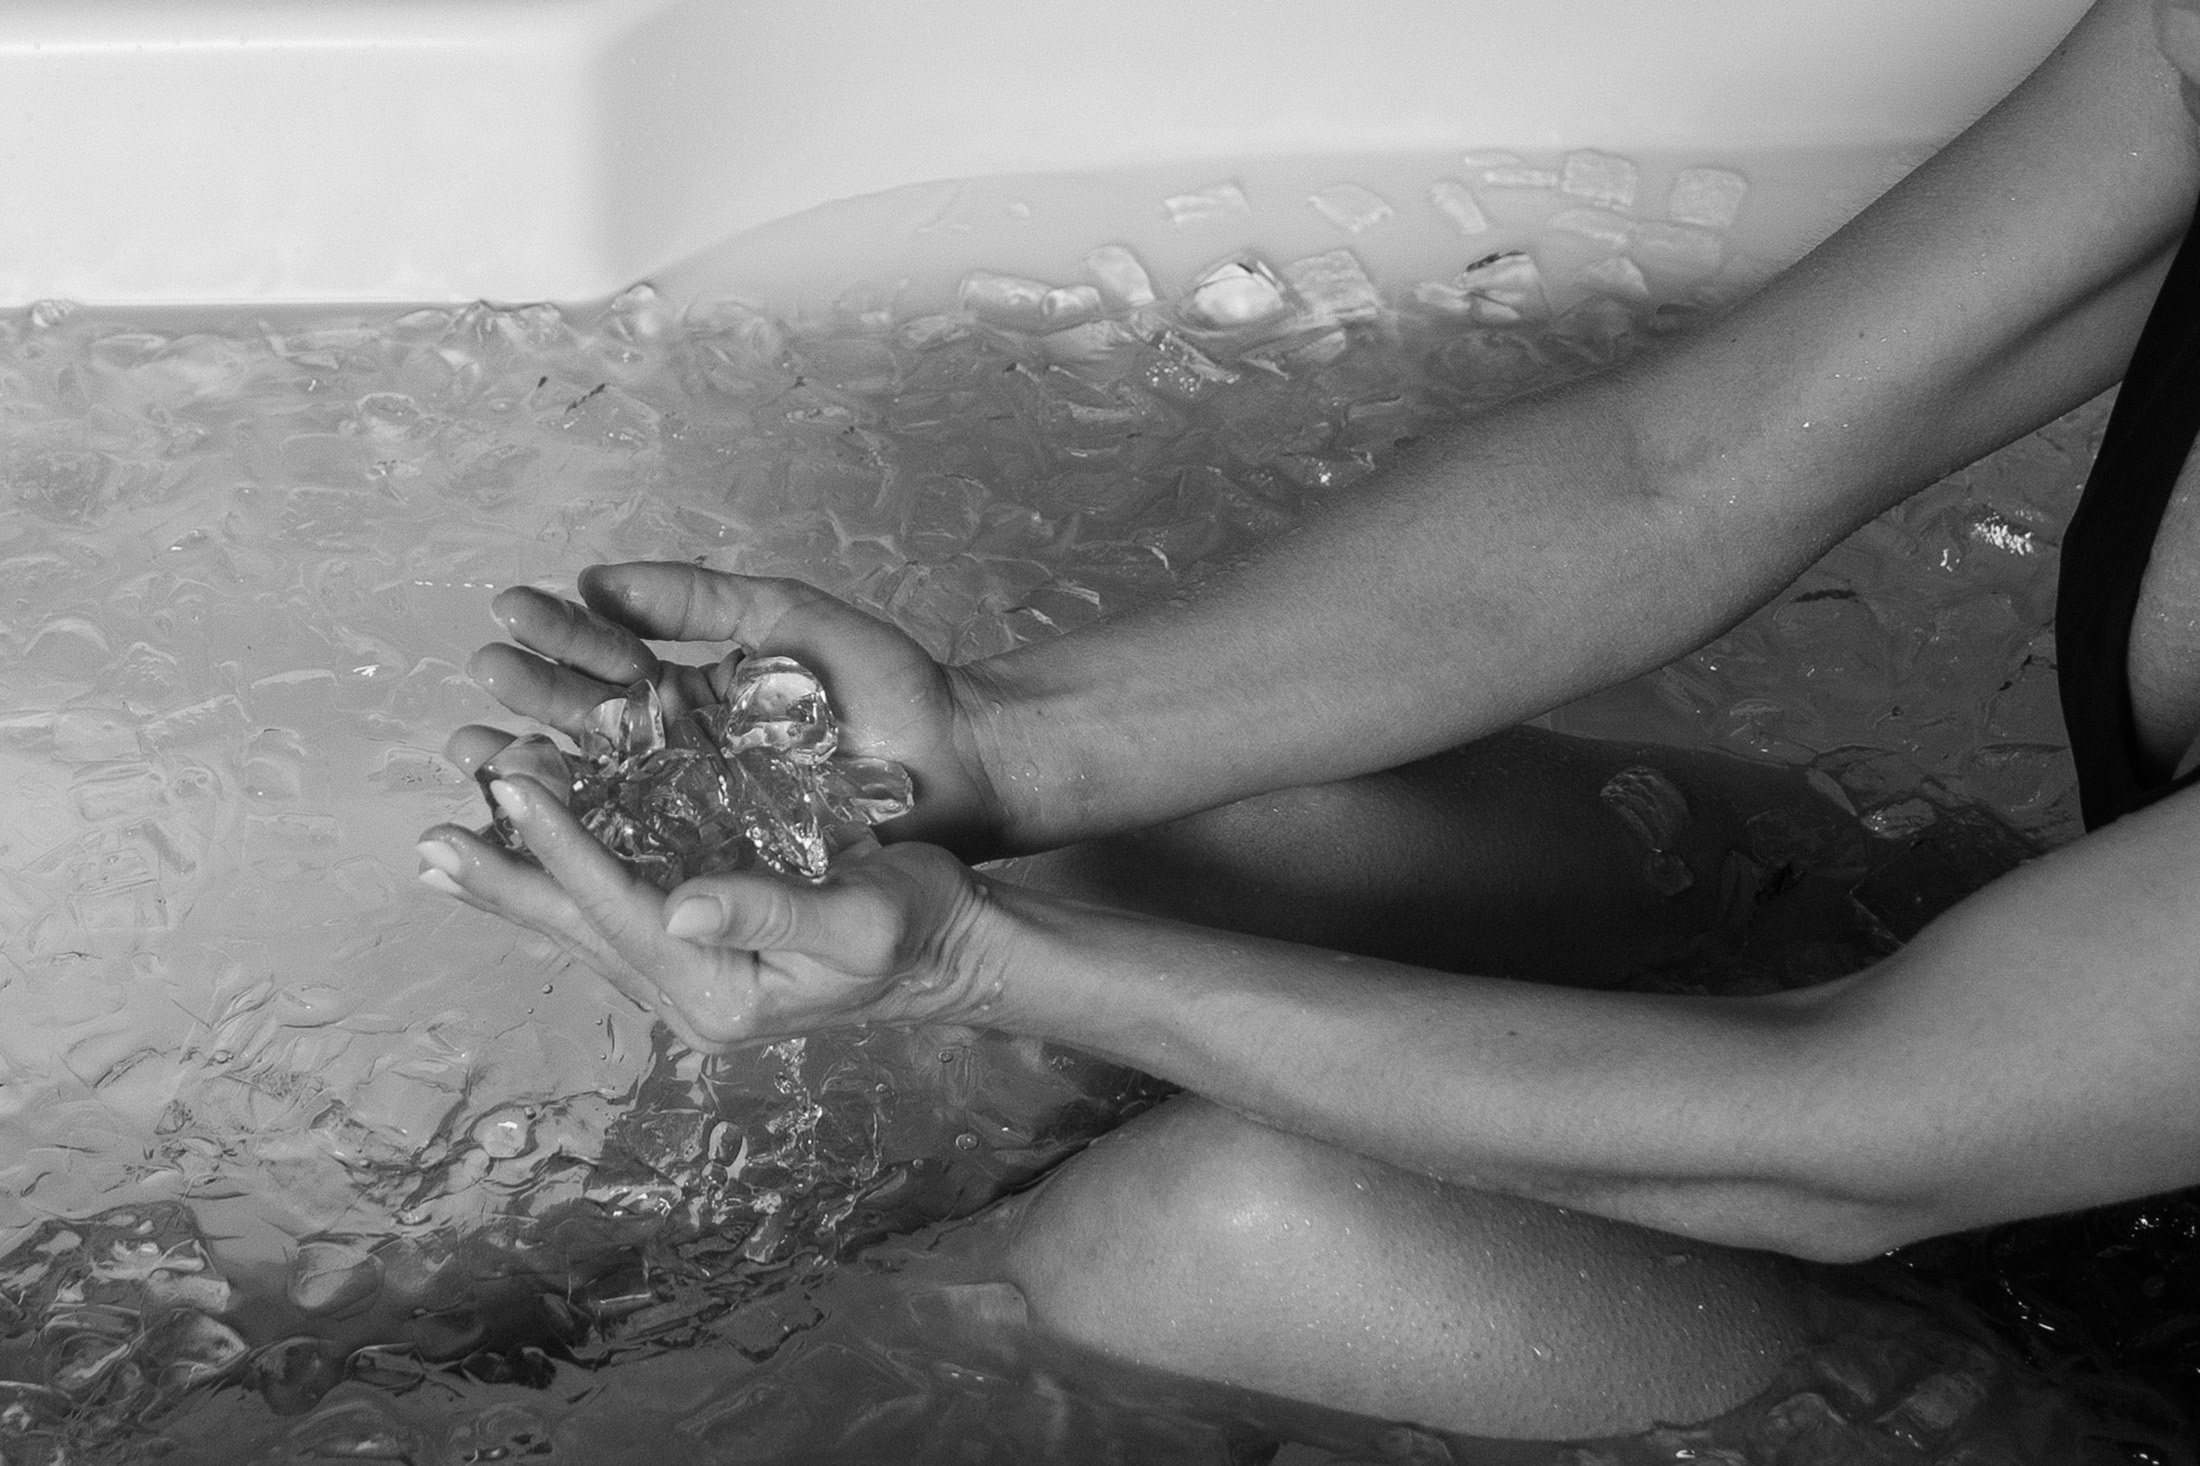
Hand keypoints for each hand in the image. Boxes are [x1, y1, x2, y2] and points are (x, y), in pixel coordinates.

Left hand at [415, 774, 1000, 1051]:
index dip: (564, 845)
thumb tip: (681, 906)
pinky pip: (613, 908)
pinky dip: (562, 875)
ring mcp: (691, 971)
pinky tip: (524, 847)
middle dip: (503, 879)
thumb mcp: (862, 919)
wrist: (956, 948)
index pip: (624, 910)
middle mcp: (692, 991)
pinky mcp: (698, 946)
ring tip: (444, 843)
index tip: (509, 788)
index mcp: (724, 991)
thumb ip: (771, 910)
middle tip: (426, 841)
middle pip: (580, 927)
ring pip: (585, 920)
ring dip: (517, 878)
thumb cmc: (921, 925)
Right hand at [449, 562, 1011, 858]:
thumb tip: (596, 580)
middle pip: (593, 721)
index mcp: (696, 688)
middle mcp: (686, 747)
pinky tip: (537, 821)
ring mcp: (701, 804)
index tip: (508, 608)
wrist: (964, 759)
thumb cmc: (889, 685)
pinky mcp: (723, 857)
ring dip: (537, 769)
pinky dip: (592, 836)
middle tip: (480, 676)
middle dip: (533, 697)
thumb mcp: (790, 620)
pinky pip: (649, 848)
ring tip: (477, 749)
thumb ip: (701, 601)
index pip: (612, 655)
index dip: (561, 634)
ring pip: (604, 787)